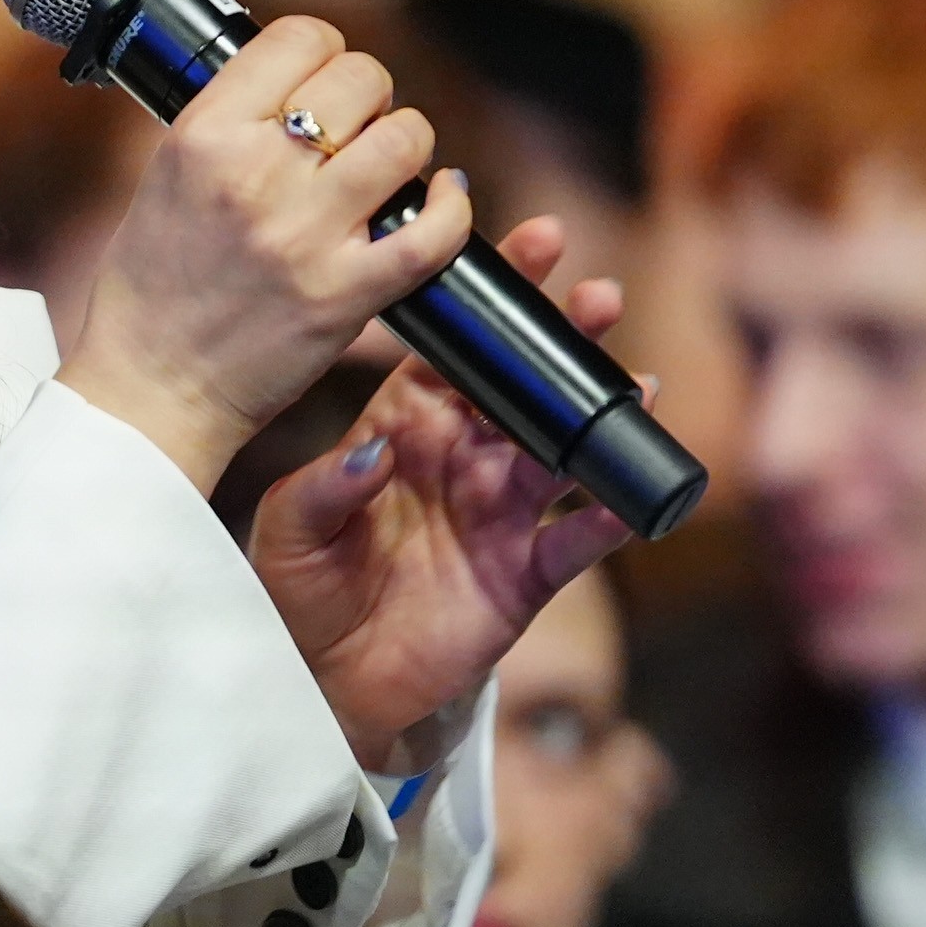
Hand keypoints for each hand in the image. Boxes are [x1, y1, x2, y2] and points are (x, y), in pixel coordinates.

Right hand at [57, 17, 475, 492]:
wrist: (151, 390)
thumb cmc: (151, 290)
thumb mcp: (165, 178)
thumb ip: (226, 126)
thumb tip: (291, 82)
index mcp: (203, 136)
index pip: (297, 38)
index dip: (324, 50)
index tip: (324, 74)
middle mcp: (254, 174)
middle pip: (361, 79)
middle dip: (370, 97)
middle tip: (358, 129)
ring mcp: (304, 236)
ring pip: (405, 138)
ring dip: (407, 145)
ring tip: (390, 169)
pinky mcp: (344, 295)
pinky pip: (434, 230)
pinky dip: (454, 207)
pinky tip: (444, 199)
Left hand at [247, 222, 637, 772]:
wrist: (322, 679)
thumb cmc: (298, 588)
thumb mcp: (289, 528)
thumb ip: (328, 485)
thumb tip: (376, 451)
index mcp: (405, 426)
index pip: (457, 350)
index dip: (494, 303)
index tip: (533, 247)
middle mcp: (463, 458)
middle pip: (525, 389)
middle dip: (564, 342)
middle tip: (598, 298)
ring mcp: (500, 514)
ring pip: (565, 452)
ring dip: (601, 416)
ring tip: (636, 382)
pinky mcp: (525, 576)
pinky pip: (578, 542)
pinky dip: (609, 518)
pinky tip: (631, 494)